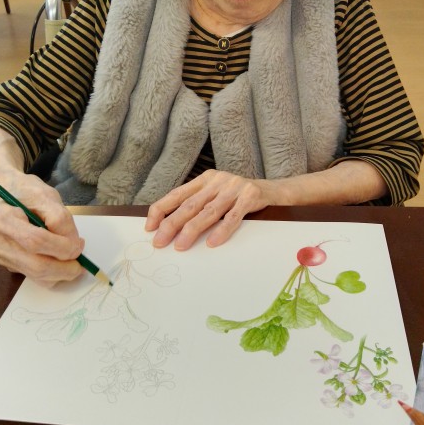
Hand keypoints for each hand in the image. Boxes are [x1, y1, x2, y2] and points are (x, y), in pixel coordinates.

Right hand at [0, 173, 85, 286]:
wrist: (12, 196)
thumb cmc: (29, 193)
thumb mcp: (48, 197)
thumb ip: (61, 220)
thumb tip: (74, 246)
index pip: (35, 241)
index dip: (62, 247)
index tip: (80, 245)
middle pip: (35, 265)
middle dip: (64, 267)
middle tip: (81, 264)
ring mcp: (0, 255)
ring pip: (36, 275)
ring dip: (60, 273)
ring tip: (74, 261)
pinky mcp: (9, 265)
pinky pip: (34, 277)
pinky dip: (53, 274)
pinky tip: (61, 263)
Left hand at [144, 170, 275, 250]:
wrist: (274, 190)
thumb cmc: (239, 197)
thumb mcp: (217, 195)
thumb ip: (198, 205)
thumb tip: (170, 228)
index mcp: (206, 179)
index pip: (177, 194)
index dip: (161, 210)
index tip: (149, 227)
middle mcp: (217, 181)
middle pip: (190, 205)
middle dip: (171, 224)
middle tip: (159, 242)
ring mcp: (234, 187)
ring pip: (209, 211)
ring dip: (192, 230)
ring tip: (180, 245)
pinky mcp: (250, 197)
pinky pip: (233, 216)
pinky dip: (222, 230)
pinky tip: (212, 242)